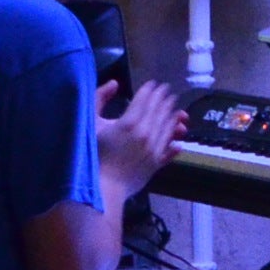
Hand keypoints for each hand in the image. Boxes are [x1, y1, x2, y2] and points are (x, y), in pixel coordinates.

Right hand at [95, 79, 181, 201]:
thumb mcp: (90, 122)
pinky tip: (179, 140)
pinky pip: (169, 149)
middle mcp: (146, 133)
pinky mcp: (156, 163)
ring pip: (168, 127)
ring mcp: (153, 148)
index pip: (145, 100)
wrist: (101, 186)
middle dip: (164, 99)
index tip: (155, 84)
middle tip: (169, 91)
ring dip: (173, 116)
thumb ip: (99, 99)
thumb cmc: (92, 153)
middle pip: (159, 111)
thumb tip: (114, 83)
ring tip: (176, 109)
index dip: (150, 90)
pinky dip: (175, 142)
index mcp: (129, 122)